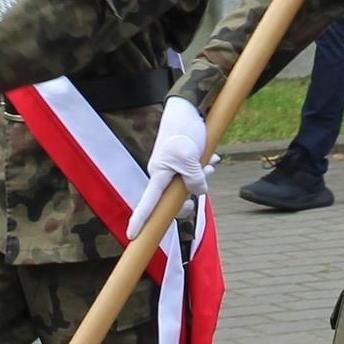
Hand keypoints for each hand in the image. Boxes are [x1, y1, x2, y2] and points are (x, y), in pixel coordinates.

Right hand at [125, 97, 214, 236]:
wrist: (188, 107)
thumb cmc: (184, 131)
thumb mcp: (190, 157)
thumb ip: (194, 180)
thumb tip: (198, 193)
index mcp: (158, 174)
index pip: (147, 202)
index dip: (140, 219)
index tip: (131, 235)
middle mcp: (163, 174)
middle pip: (176, 198)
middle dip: (194, 191)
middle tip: (206, 173)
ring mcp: (172, 167)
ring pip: (188, 184)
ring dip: (202, 176)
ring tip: (211, 162)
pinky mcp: (181, 160)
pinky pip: (192, 172)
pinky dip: (203, 167)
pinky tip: (212, 156)